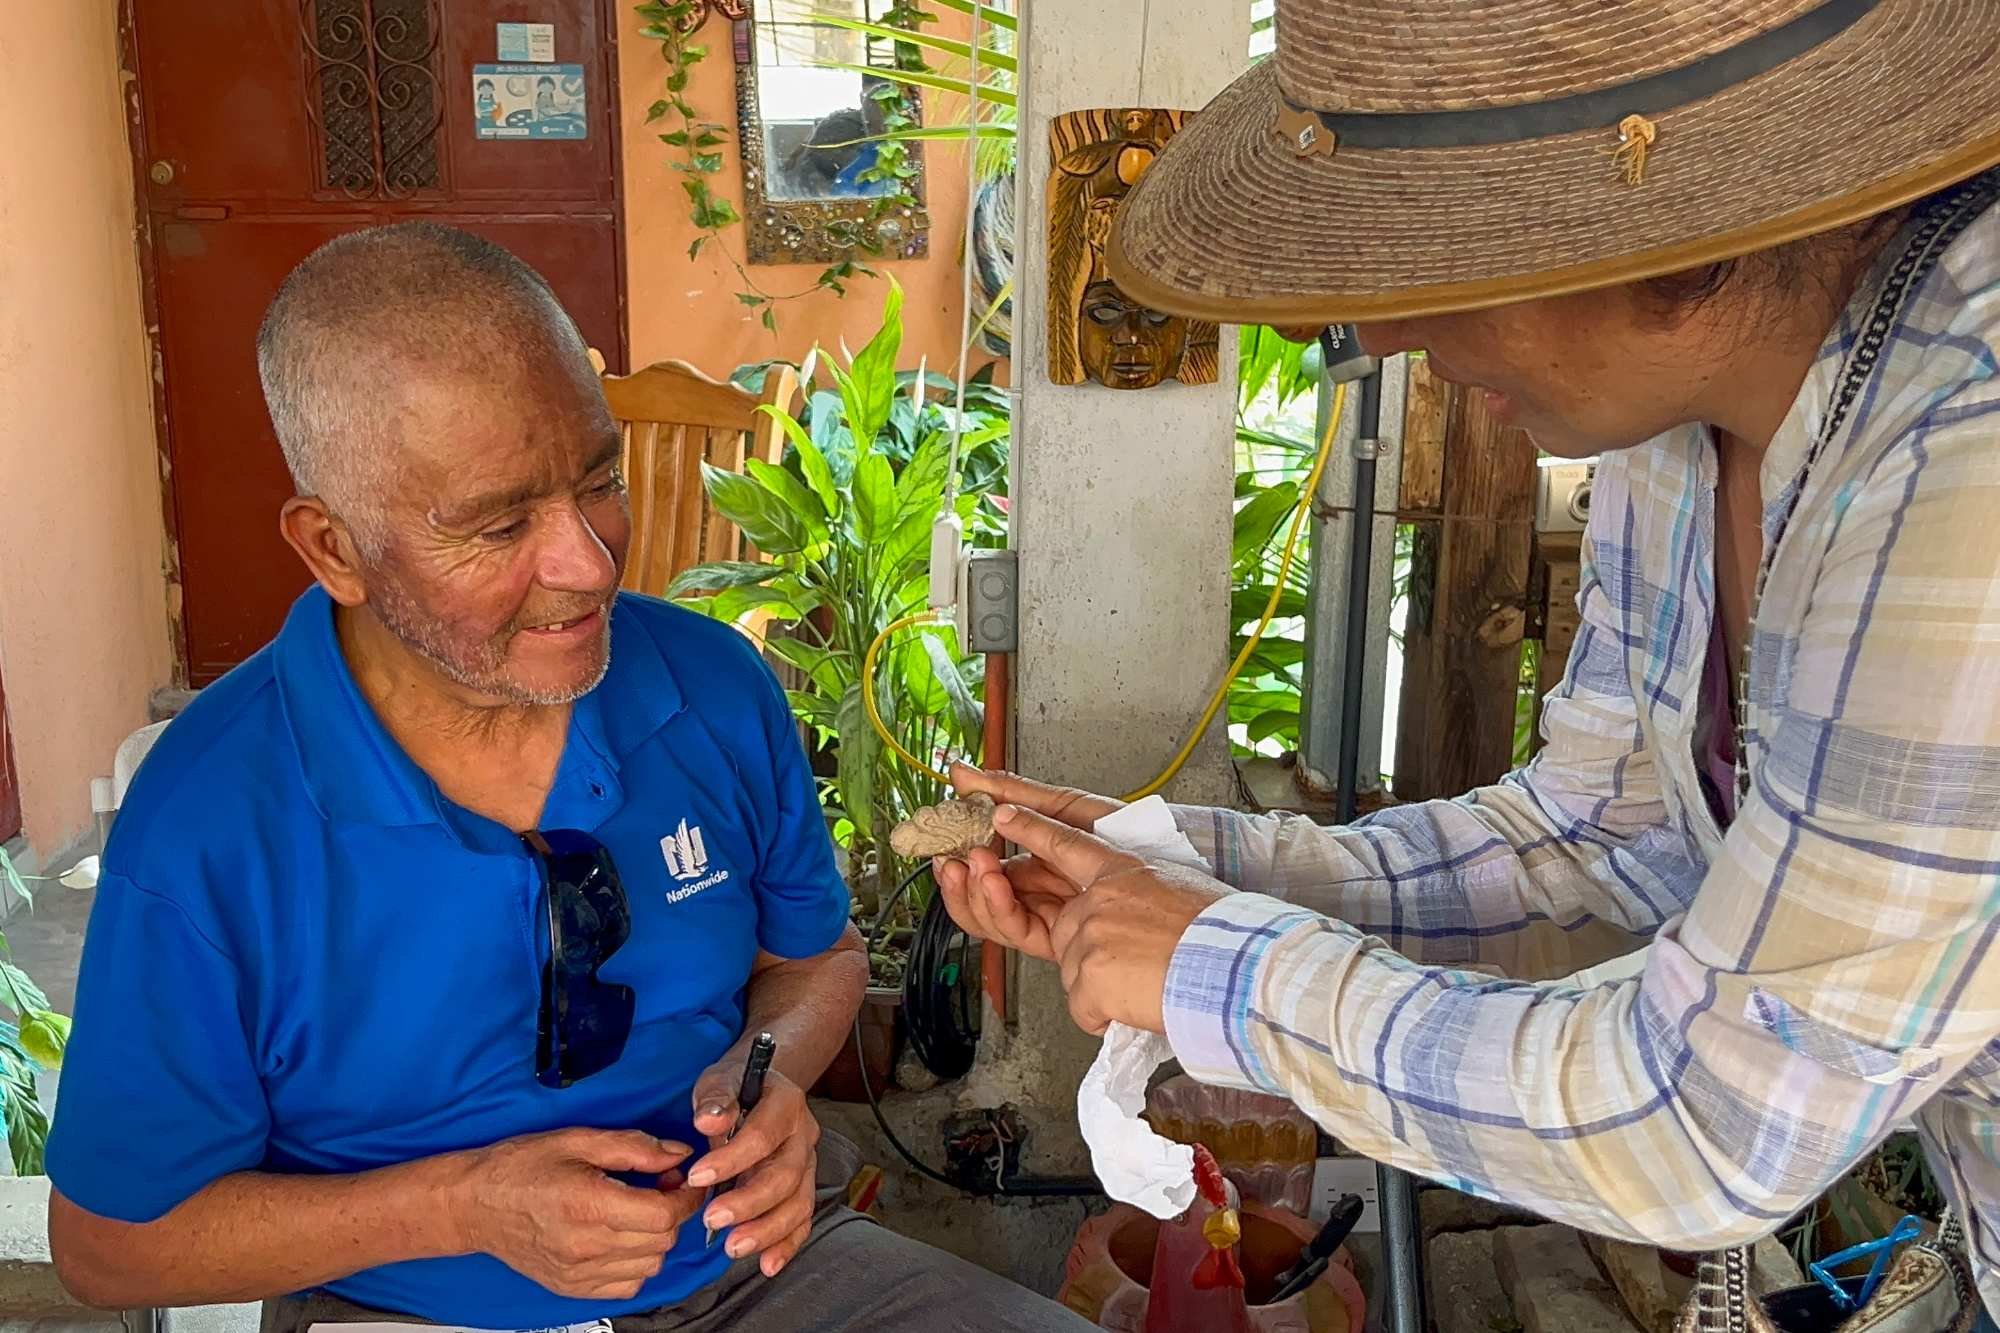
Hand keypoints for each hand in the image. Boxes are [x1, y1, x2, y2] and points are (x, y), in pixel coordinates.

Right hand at [449, 1128, 701, 1300]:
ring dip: (657, 1238)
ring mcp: (578, 1273)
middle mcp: (585, 1246)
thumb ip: (633, 1147)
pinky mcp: (571, 1288)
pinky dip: (637, 1263)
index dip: (686, 1196)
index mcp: (588, 1204)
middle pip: (662, 1241)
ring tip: (640, 1211)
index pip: (663, 1215)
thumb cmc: (519, 1167)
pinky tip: (623, 1238)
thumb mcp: (577, 1140)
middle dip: (674, 1213)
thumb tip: (677, 1154)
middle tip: (662, 1188)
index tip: (686, 1180)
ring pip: (650, 1265)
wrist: (473, 1205)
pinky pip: (627, 1286)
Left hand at [686, 1056, 816, 1276]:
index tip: (697, 1177)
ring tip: (734, 1248)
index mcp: (786, 1103)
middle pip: (785, 1176)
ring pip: (798, 1203)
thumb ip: (715, 1100)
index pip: (762, 1136)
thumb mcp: (719, 1080)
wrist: (761, 1087)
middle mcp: (804, 1135)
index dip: (731, 1159)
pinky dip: (787, 1244)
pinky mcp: (803, 1187)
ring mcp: (807, 1163)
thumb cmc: (734, 1087)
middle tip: (713, 1221)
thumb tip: (708, 1122)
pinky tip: (767, 1264)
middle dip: (749, 1203)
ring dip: (767, 1230)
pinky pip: (802, 1219)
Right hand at [934, 765, 1125, 957]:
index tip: (942, 844)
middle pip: (981, 899)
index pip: (983, 870)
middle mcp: (1037, 891)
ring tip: (975, 865)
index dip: (959, 861)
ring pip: (993, 918)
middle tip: (952, 861)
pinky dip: (999, 908)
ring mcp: (1048, 914)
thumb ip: (1009, 791)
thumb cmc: (1127, 829)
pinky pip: (1018, 931)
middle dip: (960, 883)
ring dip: (974, 893)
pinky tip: (994, 882)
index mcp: (1035, 860)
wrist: (1165, 855)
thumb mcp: (1062, 804)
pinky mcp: (1061, 938)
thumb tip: (961, 773)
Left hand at [993, 804, 1230, 1035]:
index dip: (1032, 829)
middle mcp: (1098, 899)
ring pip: (1074, 973)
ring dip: (1106, 988)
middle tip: (1136, 964)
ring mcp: (1089, 936)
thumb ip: (1142, 895)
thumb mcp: (1180, 888)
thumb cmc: (1224, 935)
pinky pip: (1082, 1008)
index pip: (1066, 844)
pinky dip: (1106, 1016)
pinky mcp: (1087, 976)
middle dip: (1091, 956)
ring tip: (1149, 982)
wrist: (1237, 968)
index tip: (1003, 815)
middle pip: (1066, 930)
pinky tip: (1139, 1004)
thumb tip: (1137, 914)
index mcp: (1124, 871)